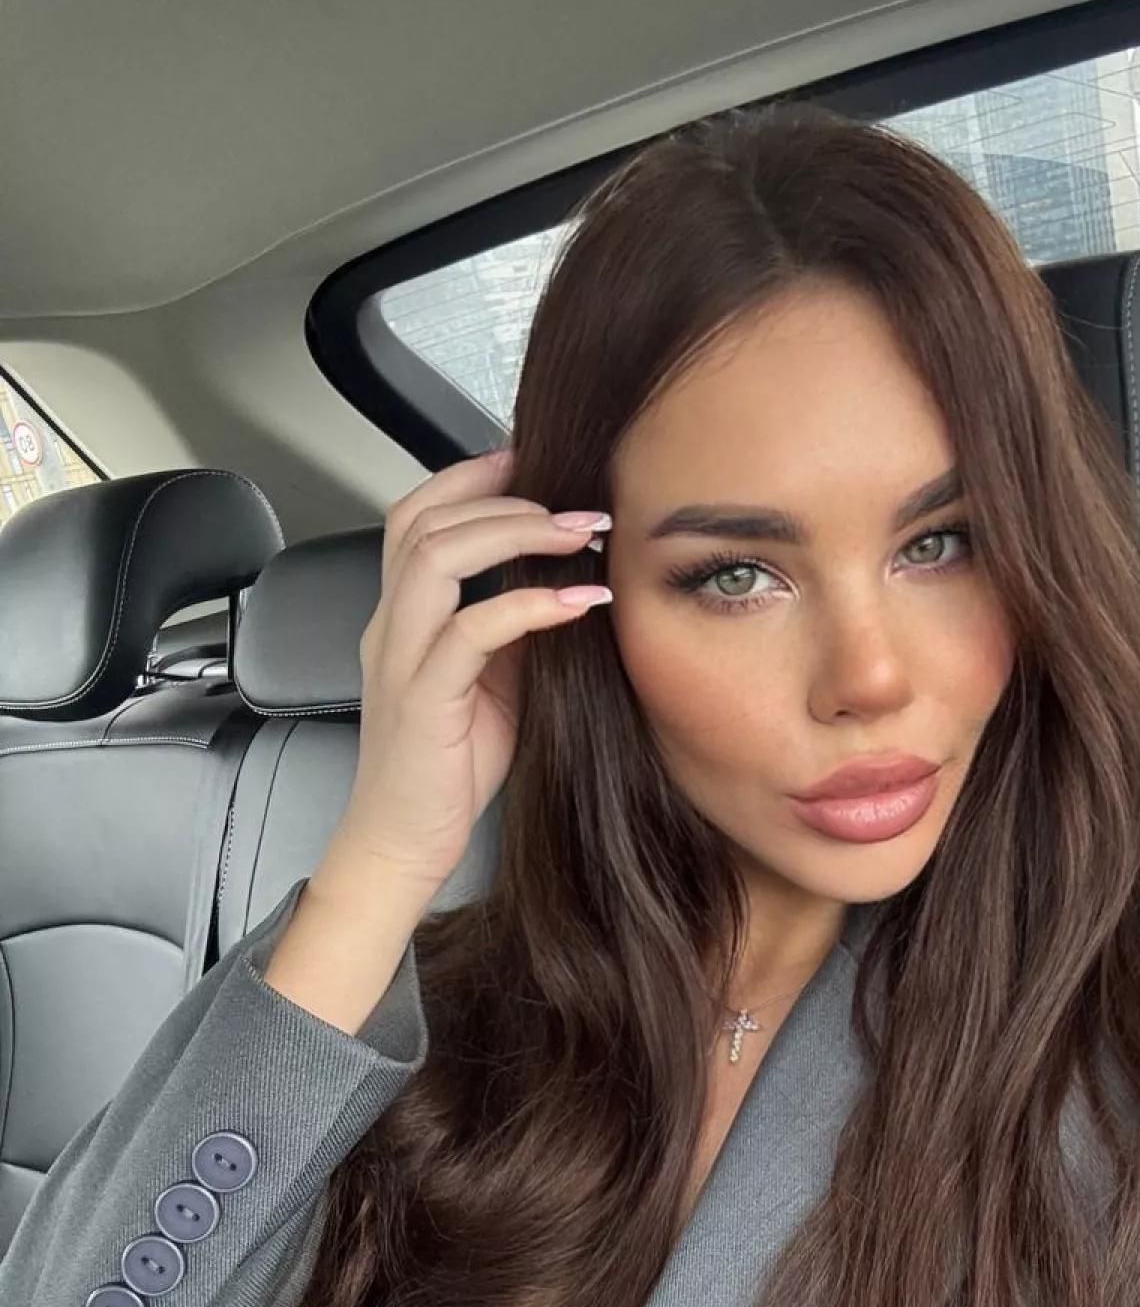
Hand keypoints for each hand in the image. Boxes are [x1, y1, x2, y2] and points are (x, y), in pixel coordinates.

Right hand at [330, 447, 610, 900]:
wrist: (404, 845)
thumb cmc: (447, 770)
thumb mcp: (493, 684)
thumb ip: (515, 632)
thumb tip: (569, 584)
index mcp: (403, 618)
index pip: (418, 517)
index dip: (472, 477)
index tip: (536, 461)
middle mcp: (392, 628)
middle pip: (423, 520)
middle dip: (505, 495)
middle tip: (577, 502)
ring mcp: (401, 660)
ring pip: (436, 558)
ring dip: (515, 534)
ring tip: (579, 534)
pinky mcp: (424, 700)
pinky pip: (471, 632)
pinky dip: (530, 605)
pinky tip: (579, 602)